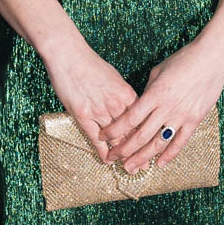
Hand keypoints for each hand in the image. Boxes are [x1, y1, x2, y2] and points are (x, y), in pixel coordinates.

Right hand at [42, 42, 137, 162]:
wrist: (70, 56)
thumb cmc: (91, 65)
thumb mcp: (114, 78)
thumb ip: (122, 94)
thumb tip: (130, 105)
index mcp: (126, 93)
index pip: (141, 119)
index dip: (148, 134)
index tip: (153, 145)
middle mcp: (116, 103)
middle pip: (131, 131)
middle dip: (139, 150)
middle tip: (145, 164)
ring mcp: (99, 110)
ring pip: (115, 137)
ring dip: (122, 154)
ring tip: (129, 167)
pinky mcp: (83, 115)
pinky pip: (96, 138)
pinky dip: (103, 150)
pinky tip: (107, 160)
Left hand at [100, 34, 223, 172]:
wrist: (211, 57)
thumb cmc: (184, 59)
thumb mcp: (159, 71)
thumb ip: (148, 90)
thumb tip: (140, 104)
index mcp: (155, 94)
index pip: (129, 118)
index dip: (115, 130)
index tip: (103, 136)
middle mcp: (166, 108)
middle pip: (140, 135)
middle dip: (123, 149)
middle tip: (112, 157)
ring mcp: (181, 115)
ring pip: (158, 143)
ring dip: (142, 157)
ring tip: (130, 167)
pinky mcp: (195, 119)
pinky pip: (180, 142)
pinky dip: (169, 155)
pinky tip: (159, 163)